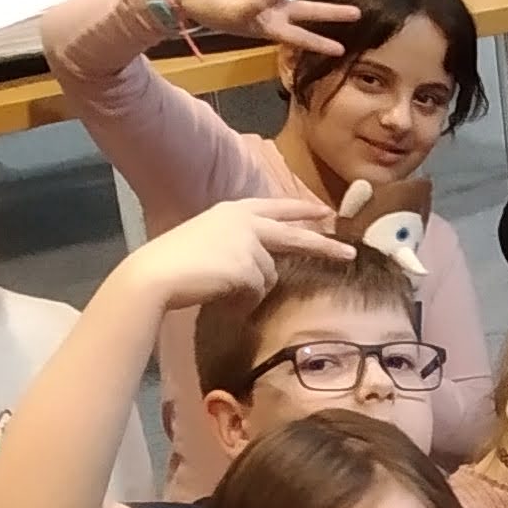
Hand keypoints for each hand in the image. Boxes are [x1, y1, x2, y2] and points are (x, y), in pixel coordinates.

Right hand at [126, 193, 353, 311]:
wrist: (155, 275)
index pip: (278, 207)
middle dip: (325, 246)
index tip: (326, 212)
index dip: (302, 210)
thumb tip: (263, 271)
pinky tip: (219, 295)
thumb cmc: (174, 263)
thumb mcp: (209, 243)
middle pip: (295, 235)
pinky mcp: (249, 266)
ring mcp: (249, 242)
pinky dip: (242, 300)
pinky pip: (257, 292)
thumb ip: (238, 246)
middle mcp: (245, 221)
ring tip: (218, 287)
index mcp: (234, 210)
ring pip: (269, 275)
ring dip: (251, 289)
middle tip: (351, 254)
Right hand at [166, 0, 352, 59]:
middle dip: (333, 13)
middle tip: (358, 14)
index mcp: (272, 28)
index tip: (342, 51)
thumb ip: (261, 1)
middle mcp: (277, 10)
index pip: (301, 37)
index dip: (320, 43)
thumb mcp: (237, 14)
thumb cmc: (214, 10)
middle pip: (311, 11)